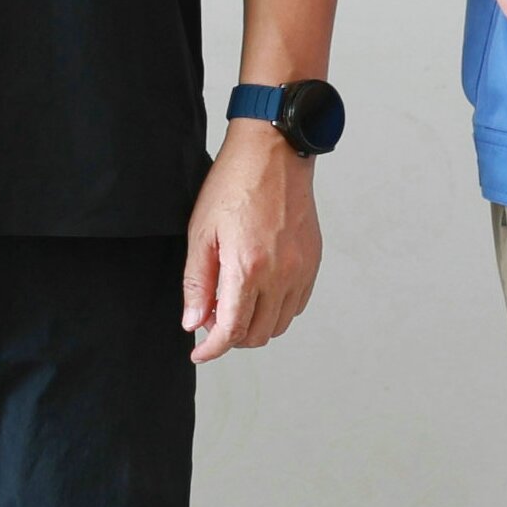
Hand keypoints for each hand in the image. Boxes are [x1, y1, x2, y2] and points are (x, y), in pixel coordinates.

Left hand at [181, 121, 322, 362]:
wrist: (273, 154)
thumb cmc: (233, 184)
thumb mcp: (201, 232)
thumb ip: (196, 283)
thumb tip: (194, 322)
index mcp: (247, 268)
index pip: (231, 331)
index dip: (211, 349)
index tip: (199, 352)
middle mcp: (280, 274)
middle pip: (257, 334)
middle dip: (230, 337)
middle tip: (211, 318)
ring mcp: (301, 269)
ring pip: (279, 325)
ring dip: (254, 325)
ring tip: (234, 304)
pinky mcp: (313, 262)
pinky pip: (296, 305)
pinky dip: (276, 309)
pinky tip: (259, 291)